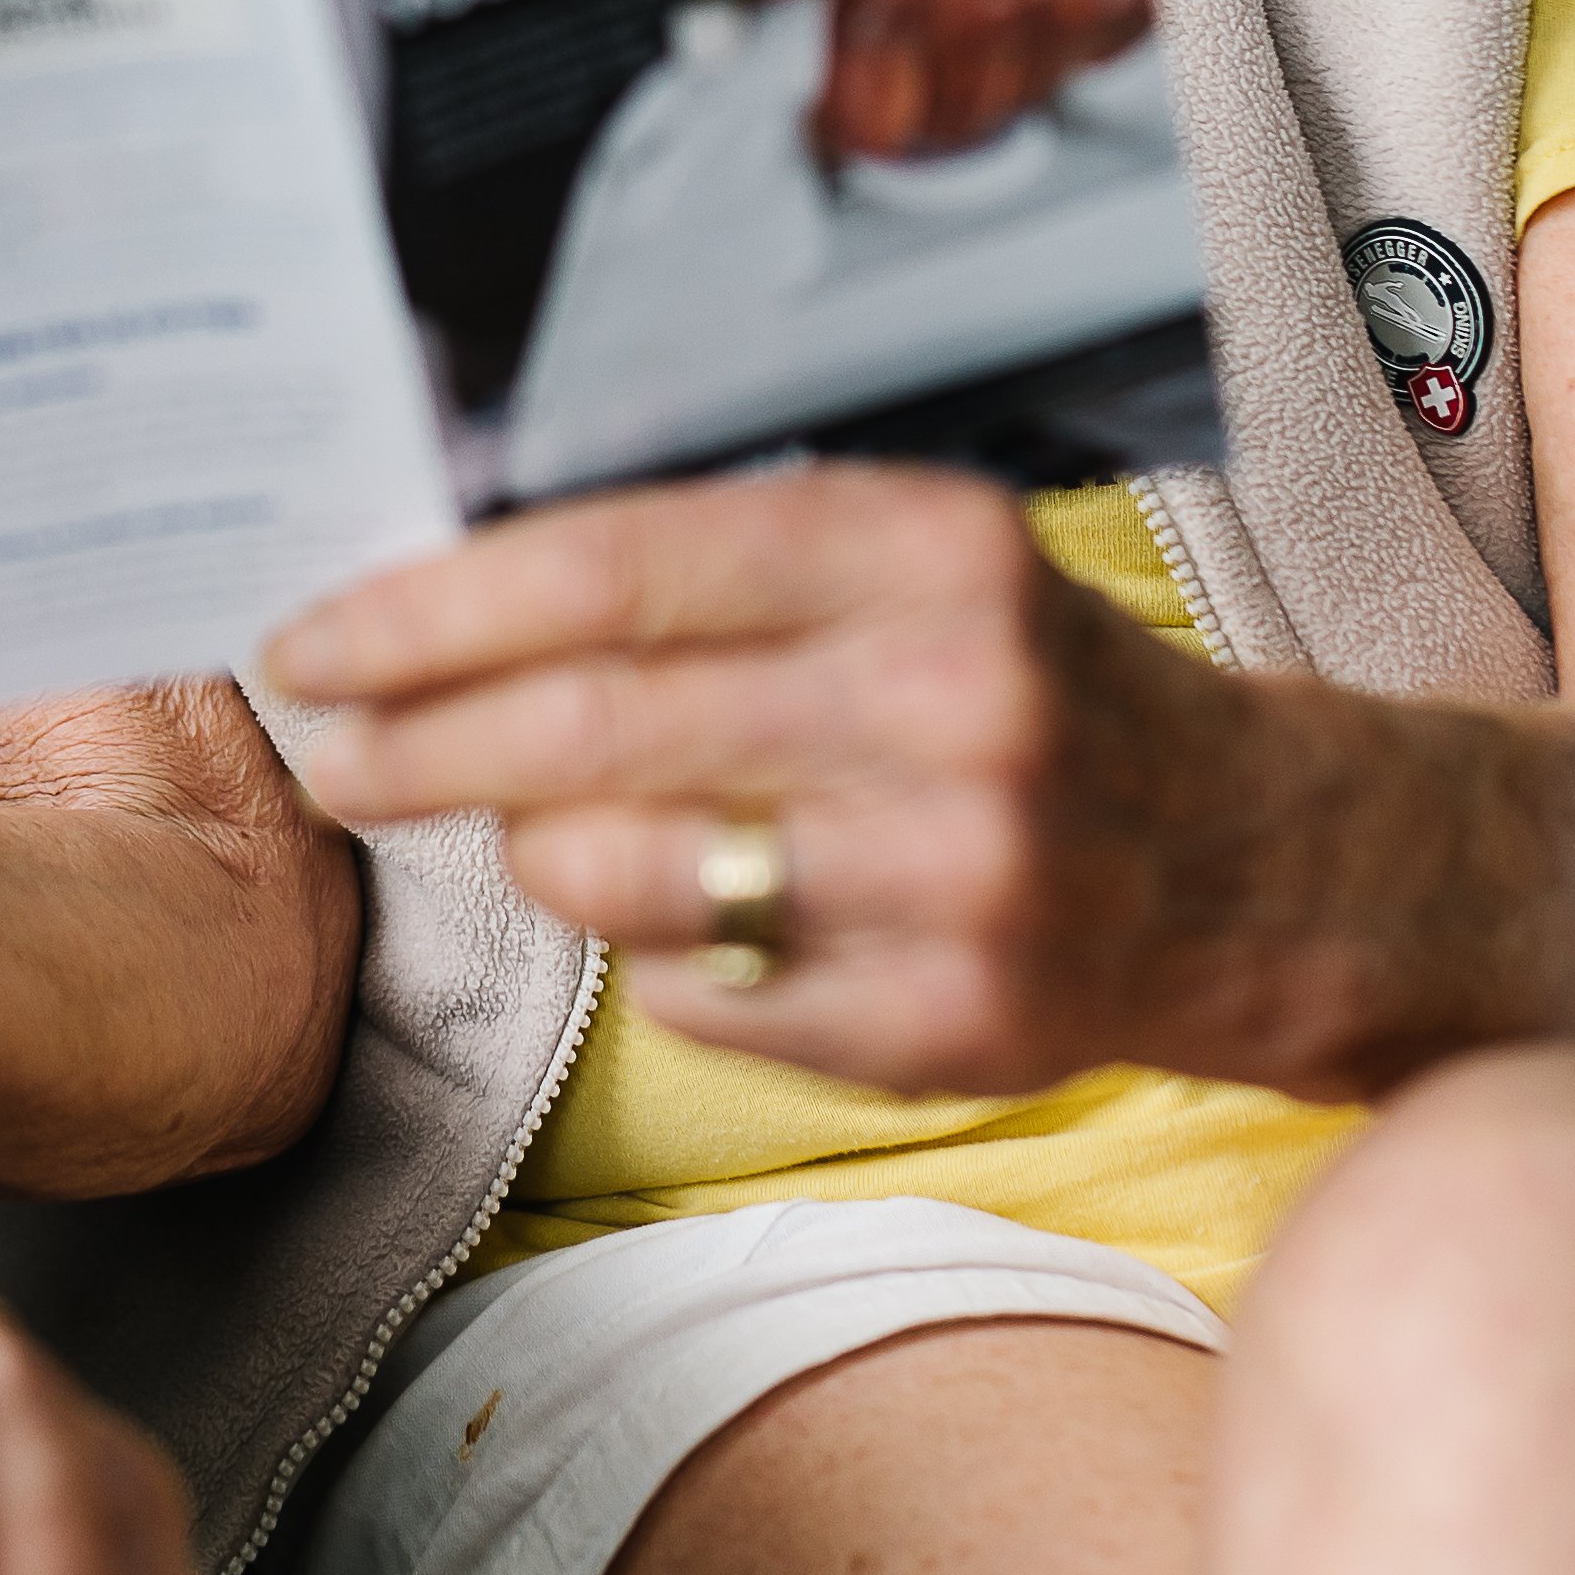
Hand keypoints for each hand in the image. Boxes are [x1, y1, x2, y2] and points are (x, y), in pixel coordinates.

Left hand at [270, 462, 1335, 1097]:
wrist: (1255, 863)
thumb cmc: (1027, 691)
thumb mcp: (906, 568)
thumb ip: (707, 578)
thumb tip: (442, 612)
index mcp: (925, 551)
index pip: (616, 568)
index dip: (435, 611)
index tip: (319, 643)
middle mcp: (948, 702)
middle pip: (593, 728)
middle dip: (419, 745)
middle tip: (330, 756)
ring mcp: (951, 875)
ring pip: (623, 876)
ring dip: (536, 855)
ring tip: (535, 828)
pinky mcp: (945, 1023)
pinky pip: (699, 994)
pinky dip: (662, 952)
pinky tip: (706, 915)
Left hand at [764, 0, 1149, 163]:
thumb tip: (751, 8)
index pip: (859, 122)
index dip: (845, 128)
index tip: (837, 119)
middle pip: (940, 135)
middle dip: (919, 114)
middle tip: (912, 75)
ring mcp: (1063, 8)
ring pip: (1016, 107)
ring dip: (993, 81)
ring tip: (988, 11)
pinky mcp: (1135, 4)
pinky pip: (1084, 64)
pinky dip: (1066, 42)